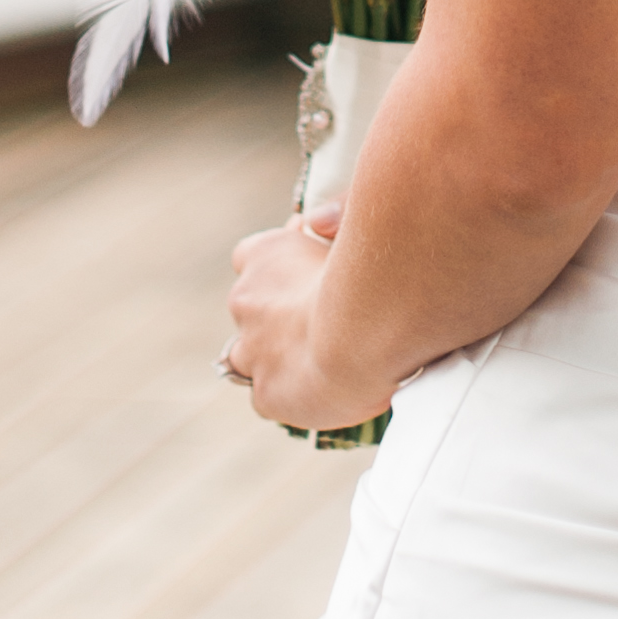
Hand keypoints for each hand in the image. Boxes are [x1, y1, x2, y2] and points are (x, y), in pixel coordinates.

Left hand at [222, 206, 393, 429]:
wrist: (368, 328)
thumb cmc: (372, 268)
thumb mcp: (357, 225)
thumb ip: (338, 219)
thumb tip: (316, 221)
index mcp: (264, 254)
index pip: (254, 258)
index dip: (281, 270)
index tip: (310, 276)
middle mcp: (245, 300)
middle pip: (254, 311)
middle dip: (282, 320)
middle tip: (329, 326)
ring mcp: (250, 351)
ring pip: (253, 358)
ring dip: (281, 360)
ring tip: (328, 364)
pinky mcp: (266, 395)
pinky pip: (274, 398)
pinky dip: (296, 398)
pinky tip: (330, 392)